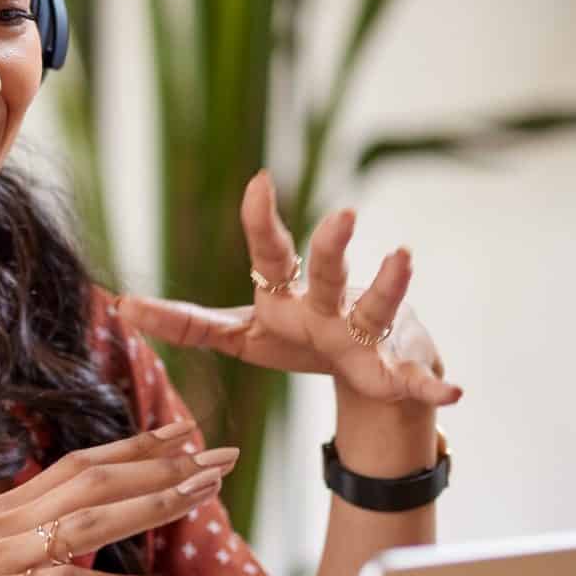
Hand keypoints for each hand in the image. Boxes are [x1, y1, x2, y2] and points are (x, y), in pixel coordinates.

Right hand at [0, 420, 236, 575]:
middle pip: (97, 481)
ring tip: (209, 488)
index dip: (130, 450)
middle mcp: (5, 522)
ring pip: (94, 518)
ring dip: (157, 502)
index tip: (177, 433)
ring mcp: (1, 555)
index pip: (75, 467)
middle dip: (164, 465)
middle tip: (220, 450)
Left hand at [117, 169, 461, 409]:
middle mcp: (329, 304)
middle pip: (327, 270)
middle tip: (341, 214)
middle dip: (332, 244)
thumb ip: (186, 322)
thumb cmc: (299, 339)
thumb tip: (121, 304)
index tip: (259, 181)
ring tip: (402, 254)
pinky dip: (432, 387)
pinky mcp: (394, 368)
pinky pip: (413, 381)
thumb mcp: (241, 333)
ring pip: (377, 305)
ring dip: (390, 283)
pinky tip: (454, 394)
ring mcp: (366, 333)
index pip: (271, 251)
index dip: (262, 219)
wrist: (367, 374)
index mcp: (289, 292)